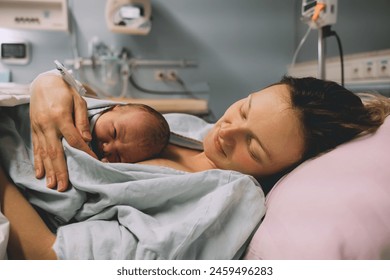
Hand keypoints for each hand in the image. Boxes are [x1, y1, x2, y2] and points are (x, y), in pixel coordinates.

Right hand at [29, 74, 96, 190]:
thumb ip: (82, 120)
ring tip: (52, 185)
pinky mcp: (34, 130)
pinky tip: (39, 174)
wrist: (43, 82)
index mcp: (61, 117)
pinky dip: (37, 162)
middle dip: (60, 171)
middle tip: (63, 187)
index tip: (93, 163)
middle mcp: (48, 125)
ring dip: (48, 171)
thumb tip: (87, 139)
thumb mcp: (78, 101)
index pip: (74, 140)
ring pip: (43, 153)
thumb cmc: (65, 91)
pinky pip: (36, 148)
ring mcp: (38, 129)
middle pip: (55, 152)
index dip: (84, 153)